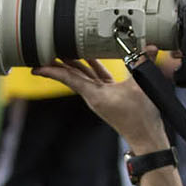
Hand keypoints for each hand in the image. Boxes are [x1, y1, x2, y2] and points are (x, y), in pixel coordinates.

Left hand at [33, 57, 167, 150]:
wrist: (146, 139)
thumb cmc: (140, 118)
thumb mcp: (140, 86)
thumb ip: (142, 63)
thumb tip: (149, 46)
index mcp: (95, 94)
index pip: (69, 78)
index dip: (53, 70)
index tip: (37, 66)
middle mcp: (94, 96)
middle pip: (73, 75)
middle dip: (60, 63)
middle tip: (47, 51)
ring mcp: (101, 97)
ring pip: (84, 76)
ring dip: (75, 63)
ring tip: (64, 50)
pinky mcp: (110, 97)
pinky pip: (97, 79)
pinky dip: (93, 67)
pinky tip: (92, 58)